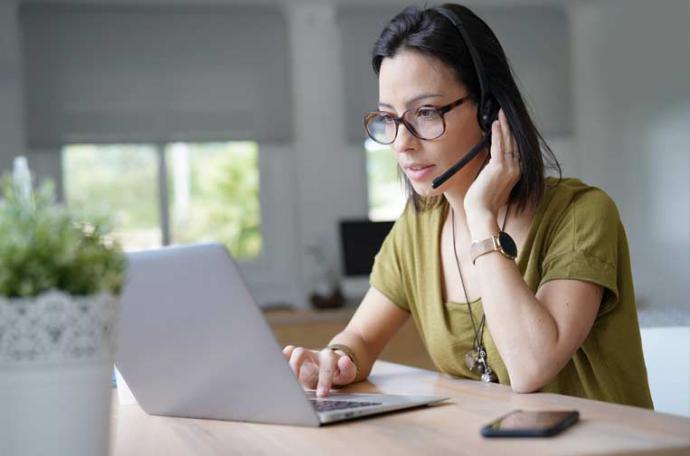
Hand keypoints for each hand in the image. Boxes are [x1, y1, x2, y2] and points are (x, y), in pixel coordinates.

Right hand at [282, 345, 357, 396]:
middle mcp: (312, 354)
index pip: (326, 365)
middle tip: (294, 387)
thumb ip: (348, 369)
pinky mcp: (293, 360)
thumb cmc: (338, 372)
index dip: (324, 380)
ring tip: (283, 382)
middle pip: (300, 353)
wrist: (331, 366)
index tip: (321, 395)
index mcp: (327, 357)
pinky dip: (279, 363)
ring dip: (284, 365)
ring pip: (290, 352)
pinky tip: (277, 377)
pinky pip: (283, 356)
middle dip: (295, 367)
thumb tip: (344, 360)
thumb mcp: (347, 373)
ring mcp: (301, 356)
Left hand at [464, 109, 520, 225]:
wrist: (482, 213)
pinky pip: (499, 146)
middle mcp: (516, 169)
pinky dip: (497, 133)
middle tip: (505, 114)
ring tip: (501, 113)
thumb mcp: (492, 185)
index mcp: (515, 174)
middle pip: (514, 143)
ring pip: (508, 142)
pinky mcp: (498, 167)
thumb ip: (494, 173)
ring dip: (504, 126)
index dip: (511, 137)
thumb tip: (489, 165)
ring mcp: (509, 168)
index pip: (515, 150)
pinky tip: (495, 124)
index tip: (508, 126)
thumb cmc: (484, 203)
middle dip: (509, 127)